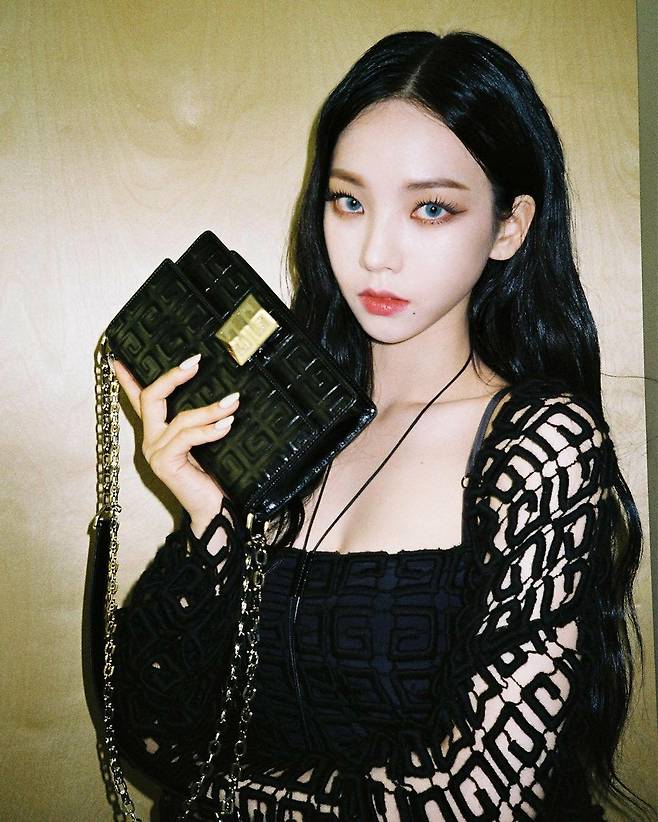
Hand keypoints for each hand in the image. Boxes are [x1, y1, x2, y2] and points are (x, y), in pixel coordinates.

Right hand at [111, 353, 238, 533]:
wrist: (214, 509)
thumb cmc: (213, 475)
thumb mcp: (206, 442)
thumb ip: (202, 422)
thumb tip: (223, 394)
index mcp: (158, 433)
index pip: (139, 400)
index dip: (128, 378)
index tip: (120, 355)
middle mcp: (151, 440)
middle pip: (151, 398)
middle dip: (173, 376)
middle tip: (195, 362)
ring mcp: (155, 453)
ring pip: (180, 419)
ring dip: (210, 409)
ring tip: (233, 403)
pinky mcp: (164, 464)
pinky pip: (187, 438)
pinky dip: (208, 430)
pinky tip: (226, 426)